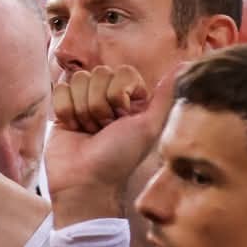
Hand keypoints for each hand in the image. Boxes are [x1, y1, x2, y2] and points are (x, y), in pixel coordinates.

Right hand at [45, 65, 174, 216]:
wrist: (85, 181)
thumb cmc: (119, 157)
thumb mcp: (148, 127)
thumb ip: (165, 96)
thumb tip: (186, 65)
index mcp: (131, 98)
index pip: (121, 72)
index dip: (119, 95)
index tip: (122, 120)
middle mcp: (108, 97)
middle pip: (98, 73)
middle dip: (100, 105)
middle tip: (104, 129)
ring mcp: (84, 101)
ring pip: (78, 80)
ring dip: (83, 110)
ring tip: (89, 131)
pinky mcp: (62, 108)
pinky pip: (60, 89)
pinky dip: (66, 111)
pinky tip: (73, 128)